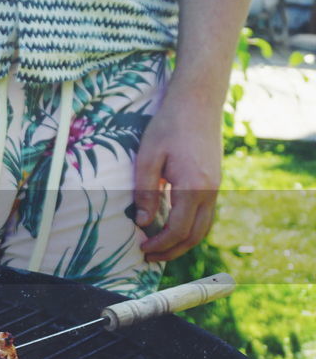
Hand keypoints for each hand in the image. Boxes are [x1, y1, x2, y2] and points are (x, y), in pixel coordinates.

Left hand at [132, 83, 223, 262]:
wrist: (197, 102)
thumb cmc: (168, 126)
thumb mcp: (148, 157)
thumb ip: (145, 191)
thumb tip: (142, 222)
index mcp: (193, 187)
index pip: (178, 229)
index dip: (160, 244)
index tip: (142, 249)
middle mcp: (210, 191)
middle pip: (196, 235)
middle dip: (173, 250)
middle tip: (149, 256)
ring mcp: (216, 186)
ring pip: (204, 226)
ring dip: (184, 241)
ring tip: (161, 248)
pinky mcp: (215, 181)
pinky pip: (206, 213)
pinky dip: (191, 227)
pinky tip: (173, 226)